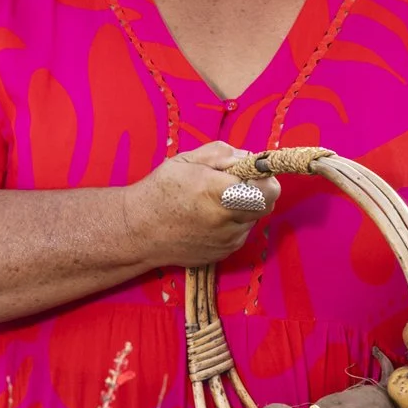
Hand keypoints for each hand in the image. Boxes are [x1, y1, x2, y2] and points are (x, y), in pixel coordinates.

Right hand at [123, 142, 278, 268]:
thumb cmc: (160, 190)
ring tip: (214, 201)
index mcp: (218, 192)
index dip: (265, 177)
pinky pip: (240, 233)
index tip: (251, 171)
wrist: (138, 230)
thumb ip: (222, 154)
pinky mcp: (223, 253)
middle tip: (235, 184)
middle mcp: (227, 220)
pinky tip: (208, 218)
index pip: (269, 189)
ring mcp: (227, 241)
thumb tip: (250, 157)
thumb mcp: (187, 160)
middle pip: (268, 204)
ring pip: (253, 218)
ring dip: (244, 207)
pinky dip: (232, 223)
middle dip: (258, 190)